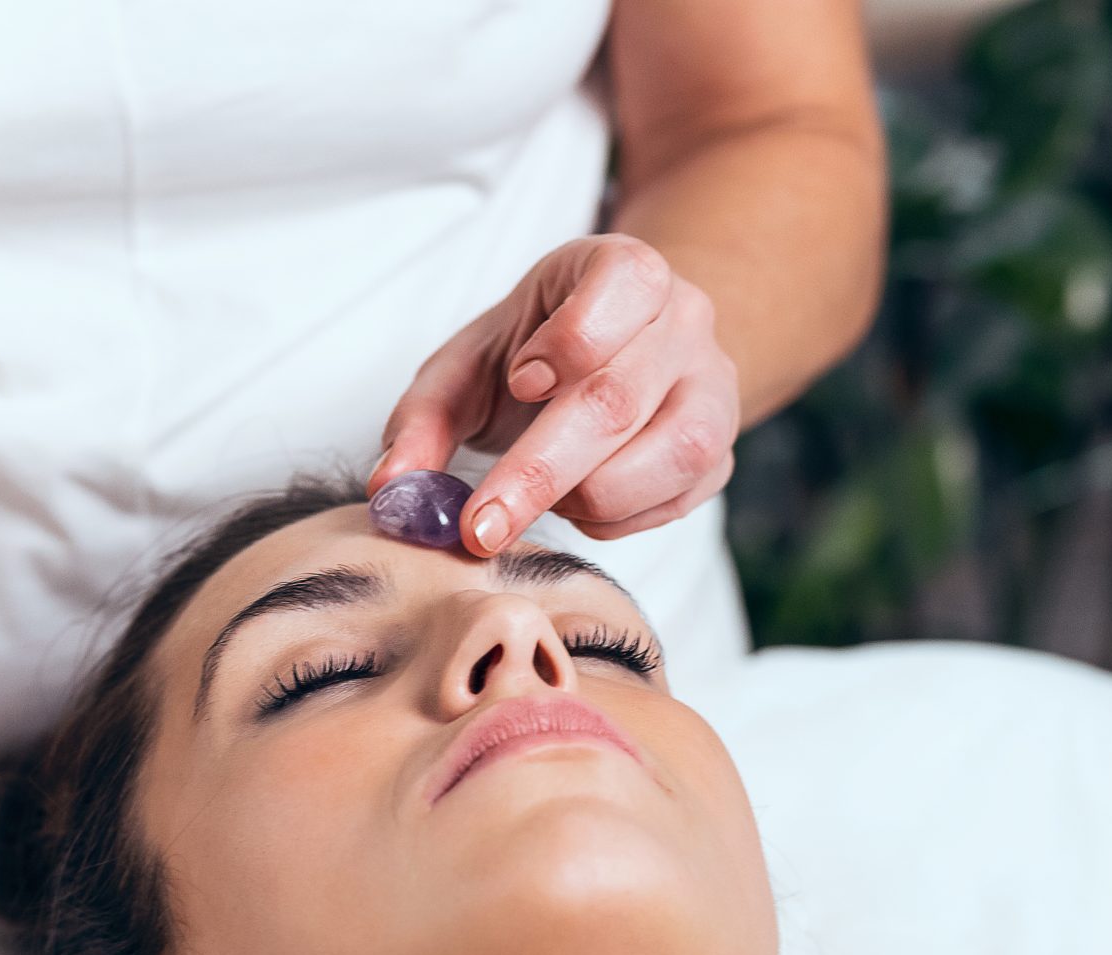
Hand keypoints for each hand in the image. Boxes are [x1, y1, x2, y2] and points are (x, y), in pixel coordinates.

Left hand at [373, 234, 738, 555]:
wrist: (616, 359)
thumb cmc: (533, 355)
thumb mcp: (470, 365)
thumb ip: (422, 419)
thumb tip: (390, 489)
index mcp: (625, 269)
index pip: (621, 288)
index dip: (568, 343)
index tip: (518, 385)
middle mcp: (685, 320)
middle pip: (621, 398)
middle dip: (541, 472)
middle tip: (480, 528)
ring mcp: (714, 387)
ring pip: (668, 455)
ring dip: (587, 497)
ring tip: (543, 493)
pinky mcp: (722, 452)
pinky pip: (675, 501)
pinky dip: (614, 520)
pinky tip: (579, 501)